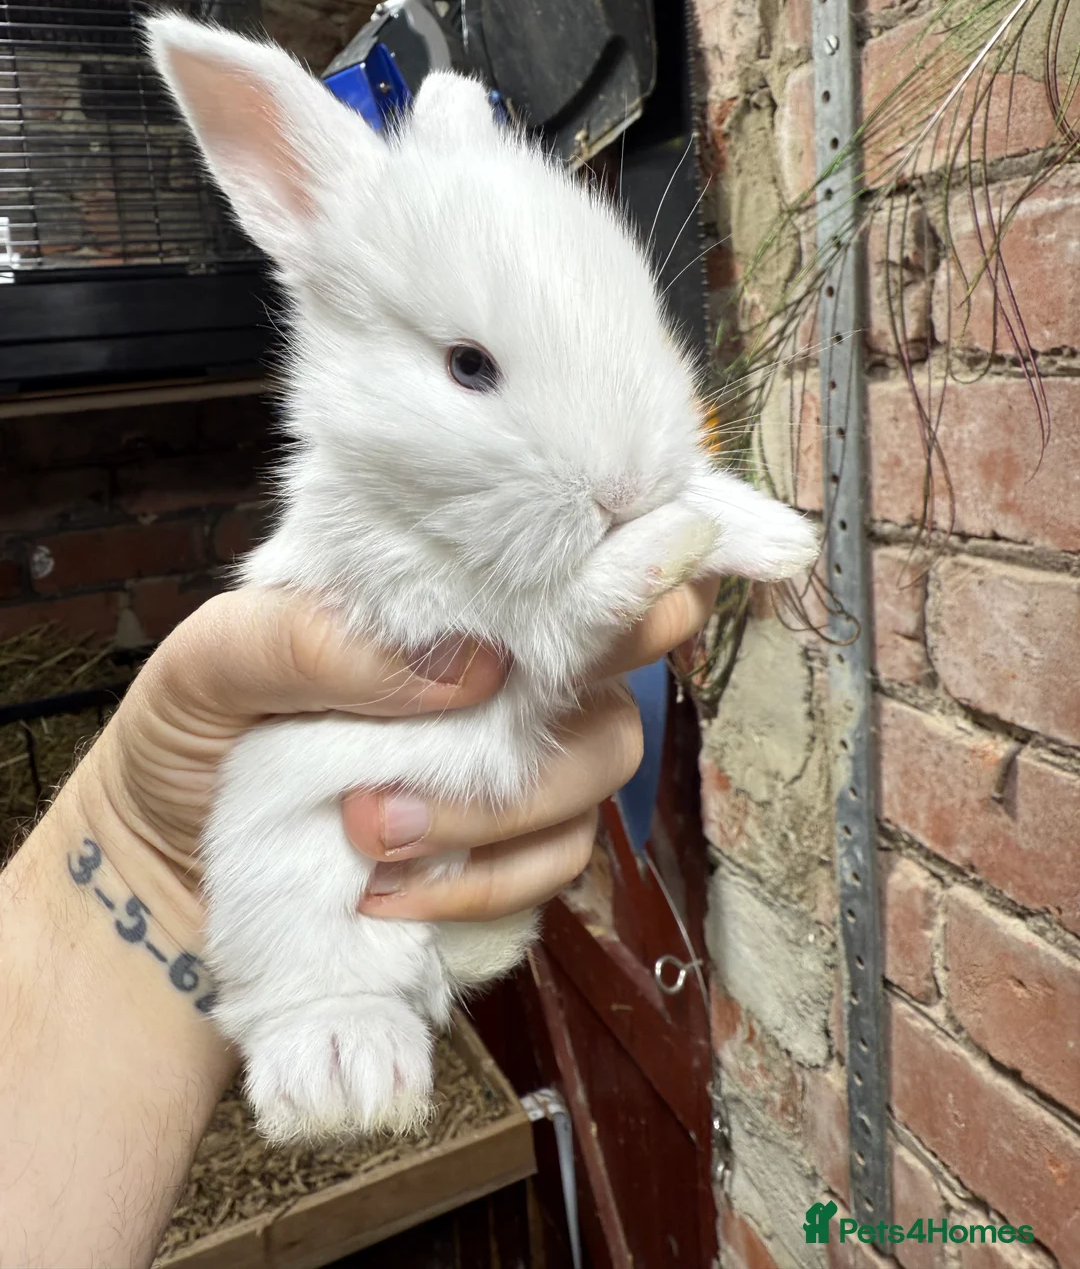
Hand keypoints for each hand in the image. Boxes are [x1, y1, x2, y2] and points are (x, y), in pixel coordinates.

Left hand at [77, 577, 720, 941]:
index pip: (583, 563)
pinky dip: (481, 887)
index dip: (639, 577)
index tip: (647, 603)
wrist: (167, 857)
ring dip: (492, 827)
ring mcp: (516, 763)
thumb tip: (472, 664)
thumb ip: (316, 640)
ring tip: (369, 841)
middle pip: (614, 691)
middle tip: (389, 798)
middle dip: (530, 753)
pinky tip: (387, 895)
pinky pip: (556, 867)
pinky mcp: (507, 849)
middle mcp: (508, 673)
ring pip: (596, 779)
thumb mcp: (217, 660)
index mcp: (452, 598)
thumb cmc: (197, 728)